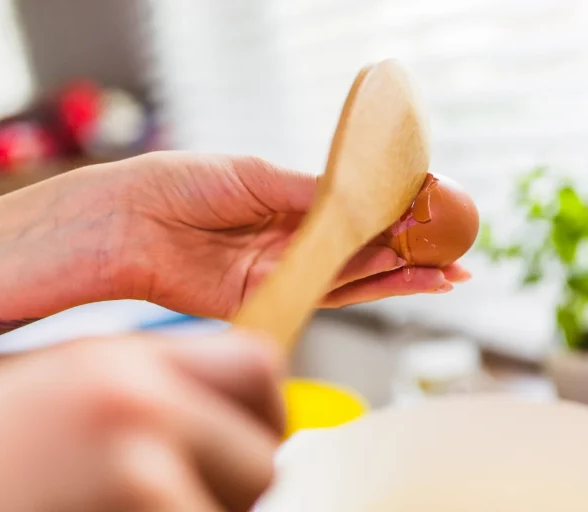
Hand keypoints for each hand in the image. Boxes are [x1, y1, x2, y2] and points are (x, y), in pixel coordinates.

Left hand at [0, 151, 469, 330]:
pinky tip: (406, 280)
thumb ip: (311, 193)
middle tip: (458, 252)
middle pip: (366, 249)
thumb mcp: (256, 175)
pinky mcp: (273, 297)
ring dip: (404, 274)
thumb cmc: (184, 183)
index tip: (437, 209)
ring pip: (357, 276)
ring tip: (448, 271)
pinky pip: (329, 295)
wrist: (130, 220)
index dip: (399, 213)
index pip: (358, 212)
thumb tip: (363, 196)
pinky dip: (370, 289)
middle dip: (414, 251)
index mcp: (293, 203)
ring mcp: (287, 270)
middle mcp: (296, 240)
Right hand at [0, 331, 283, 510]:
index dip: (263, 411)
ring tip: (130, 506)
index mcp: (123, 362)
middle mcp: (136, 406)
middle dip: (235, 487)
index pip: (259, 367)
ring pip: (240, 511)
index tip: (248, 440)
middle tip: (179, 493)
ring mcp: (132, 475)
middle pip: (262, 456)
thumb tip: (243, 417)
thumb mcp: (64, 390)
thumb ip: (153, 391)